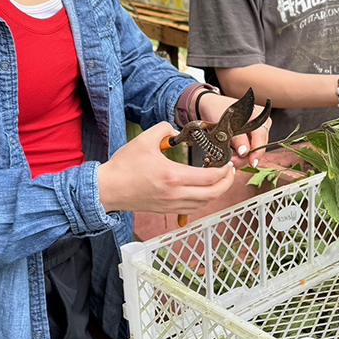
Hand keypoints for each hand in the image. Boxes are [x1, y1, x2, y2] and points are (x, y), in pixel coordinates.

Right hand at [97, 123, 235, 213]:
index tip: (228, 163)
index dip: (224, 171)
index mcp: (173, 176)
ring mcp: (171, 205)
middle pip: (213, 194)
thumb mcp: (145, 139)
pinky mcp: (166, 210)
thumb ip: (164, 128)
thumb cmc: (124, 166)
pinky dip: (202, 200)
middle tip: (230, 173)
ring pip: (204, 204)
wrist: (108, 188)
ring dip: (216, 193)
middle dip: (227, 183)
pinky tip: (202, 191)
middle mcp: (175, 194)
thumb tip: (176, 129)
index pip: (210, 177)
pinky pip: (192, 209)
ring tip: (219, 180)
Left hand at [197, 92, 271, 166]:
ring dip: (240, 159)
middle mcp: (261, 125)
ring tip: (228, 159)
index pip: (260, 137)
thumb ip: (237, 139)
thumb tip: (245, 153)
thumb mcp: (226, 124)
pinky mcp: (249, 140)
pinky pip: (247, 151)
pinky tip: (230, 156)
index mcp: (258, 116)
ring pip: (252, 152)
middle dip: (244, 158)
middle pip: (257, 147)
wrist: (211, 108)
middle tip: (231, 162)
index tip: (252, 162)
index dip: (257, 152)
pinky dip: (238, 156)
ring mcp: (256, 133)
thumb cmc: (218, 111)